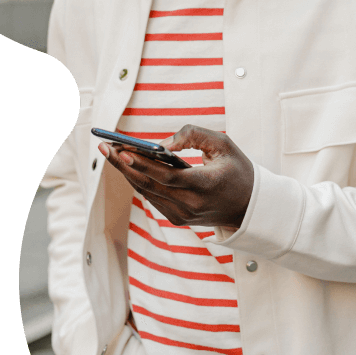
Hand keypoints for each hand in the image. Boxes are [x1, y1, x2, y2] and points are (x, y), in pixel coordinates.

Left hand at [99, 124, 253, 229]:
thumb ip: (193, 136)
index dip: (143, 164)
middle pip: (149, 184)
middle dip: (124, 164)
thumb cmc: (237, 169)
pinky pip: (152, 197)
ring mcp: (183, 215)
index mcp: (206, 186)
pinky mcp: (178, 219)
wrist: (250, 207)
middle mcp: (192, 205)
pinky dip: (138, 180)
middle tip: (105, 145)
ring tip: (110, 151)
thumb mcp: (223, 144)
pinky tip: (126, 164)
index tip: (122, 150)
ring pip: (147, 192)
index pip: (168, 177)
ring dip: (127, 172)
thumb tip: (161, 144)